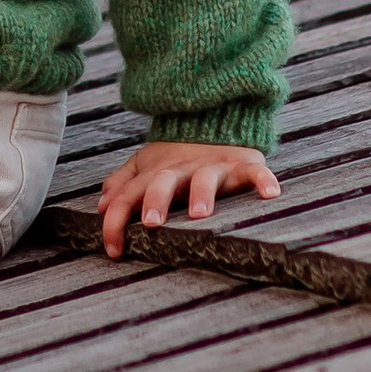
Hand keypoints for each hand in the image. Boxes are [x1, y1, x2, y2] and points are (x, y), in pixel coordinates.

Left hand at [97, 138, 280, 257]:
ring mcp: (213, 166)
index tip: (114, 250)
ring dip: (203, 193)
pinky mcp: (243, 164)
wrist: (215, 121)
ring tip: (200, 214)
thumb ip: (123, 183)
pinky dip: (262, 180)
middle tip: (151, 223)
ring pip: (207, 177)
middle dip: (156, 200)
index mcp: (156, 172)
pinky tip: (270, 194)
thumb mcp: (146, 165)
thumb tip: (100, 205)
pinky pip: (254, 171)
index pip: (129, 195)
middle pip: (164, 181)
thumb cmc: (177, 157)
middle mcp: (182, 169)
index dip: (117, 220)